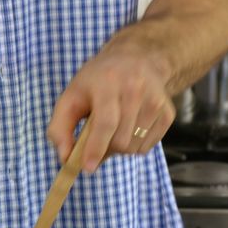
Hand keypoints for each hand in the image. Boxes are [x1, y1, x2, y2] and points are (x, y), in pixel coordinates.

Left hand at [46, 42, 175, 172]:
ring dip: (119, 148)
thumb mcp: (71, 95)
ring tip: (113, 129)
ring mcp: (155, 101)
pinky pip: (147, 147)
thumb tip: (64, 157)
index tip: (88, 167)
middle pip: (120, 140)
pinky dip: (133, 146)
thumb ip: (59, 127)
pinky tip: (128, 127)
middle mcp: (136, 89)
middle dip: (104, 149)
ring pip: (134, 147)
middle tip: (96, 141)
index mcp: (108, 82)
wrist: (137, 59)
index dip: (96, 147)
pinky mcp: (168, 113)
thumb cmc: (98, 81)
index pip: (106, 122)